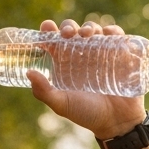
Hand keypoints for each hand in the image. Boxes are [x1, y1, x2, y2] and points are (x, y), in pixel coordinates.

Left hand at [27, 19, 147, 140]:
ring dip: (89, 26)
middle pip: (72, 31)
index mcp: (64, 64)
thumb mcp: (61, 104)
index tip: (47, 26)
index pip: (53, 41)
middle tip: (68, 33)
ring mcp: (100, 54)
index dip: (48, 31)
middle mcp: (80, 56)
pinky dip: (112, 30)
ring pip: (93, 30)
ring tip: (87, 34)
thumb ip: (43, 92)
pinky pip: (116, 36)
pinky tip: (107, 33)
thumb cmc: (86, 114)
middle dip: (68, 26)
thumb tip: (29, 72)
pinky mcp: (119, 55)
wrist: (116, 123)